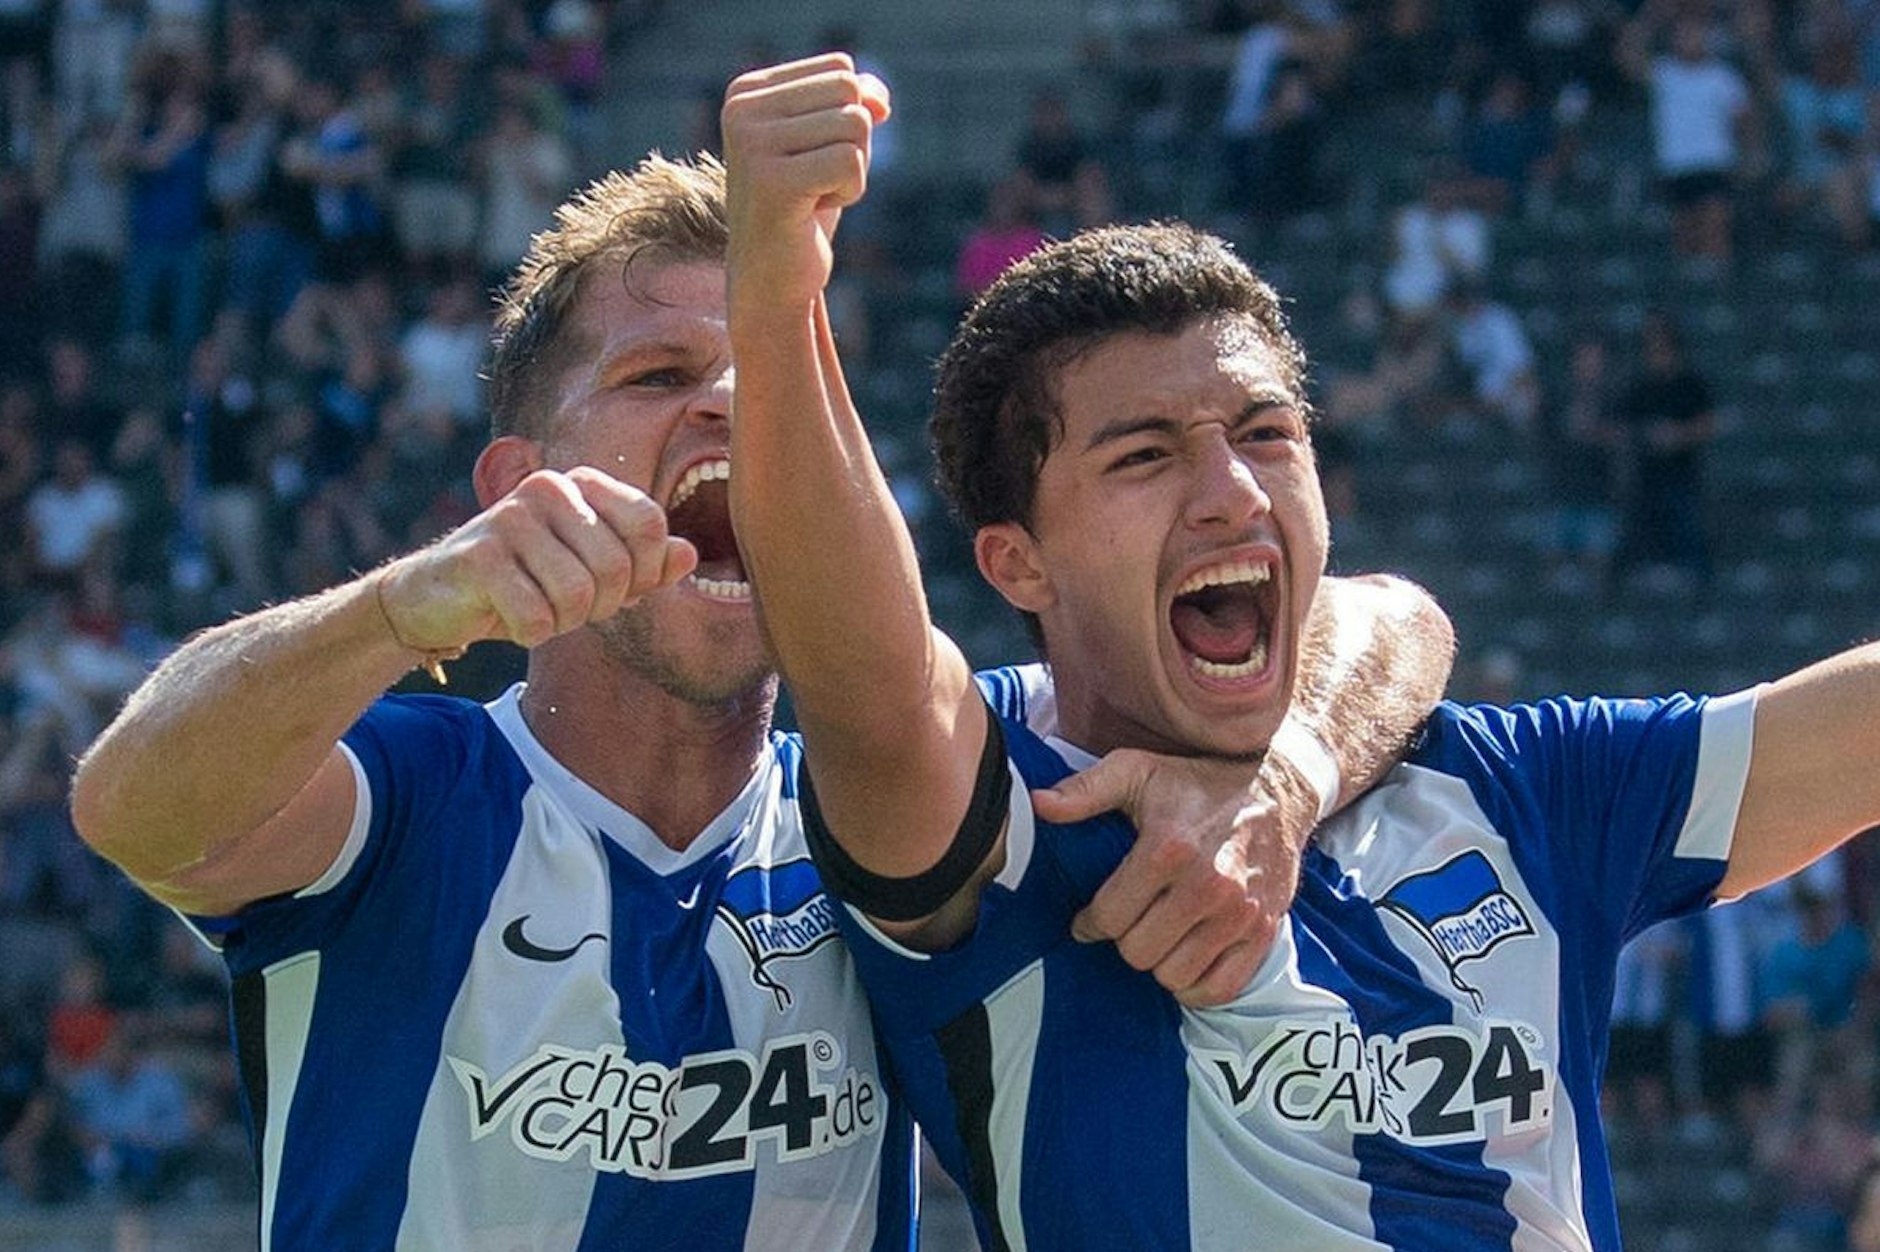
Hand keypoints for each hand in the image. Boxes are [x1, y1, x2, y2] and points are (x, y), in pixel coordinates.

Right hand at [375, 466, 696, 652]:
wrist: (437, 600)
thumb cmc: (525, 584)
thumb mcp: (593, 575)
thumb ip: (645, 566)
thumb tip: (689, 555)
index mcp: (581, 484)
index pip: (650, 524)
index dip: (645, 573)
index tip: (617, 590)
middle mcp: (548, 487)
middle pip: (618, 567)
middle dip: (600, 606)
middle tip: (563, 606)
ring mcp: (511, 517)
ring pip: (579, 595)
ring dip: (562, 621)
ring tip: (535, 608)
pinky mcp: (479, 555)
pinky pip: (536, 616)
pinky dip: (530, 633)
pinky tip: (507, 618)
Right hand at [721, 53, 889, 314]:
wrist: (772, 277)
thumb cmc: (803, 207)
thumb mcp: (831, 143)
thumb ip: (858, 104)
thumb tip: (880, 99)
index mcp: (747, 90)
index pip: (840, 70)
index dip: (847, 117)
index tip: (811, 156)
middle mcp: (741, 110)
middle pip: (849, 94)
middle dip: (854, 143)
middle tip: (817, 180)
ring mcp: (752, 144)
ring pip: (855, 126)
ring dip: (852, 170)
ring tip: (813, 196)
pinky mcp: (772, 181)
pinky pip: (850, 162)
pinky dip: (850, 191)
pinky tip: (814, 211)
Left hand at [1031, 748, 1313, 1006]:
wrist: (1276, 790)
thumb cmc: (1196, 784)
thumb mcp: (1137, 771)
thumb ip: (1085, 791)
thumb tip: (1038, 805)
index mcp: (1169, 848)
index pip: (1109, 917)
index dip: (1089, 923)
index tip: (1088, 921)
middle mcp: (1207, 885)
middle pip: (1138, 952)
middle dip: (1125, 940)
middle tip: (1130, 922)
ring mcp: (1239, 914)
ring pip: (1174, 975)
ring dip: (1159, 962)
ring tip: (1158, 936)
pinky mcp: (1263, 932)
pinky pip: (1219, 988)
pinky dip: (1196, 985)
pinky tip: (1186, 959)